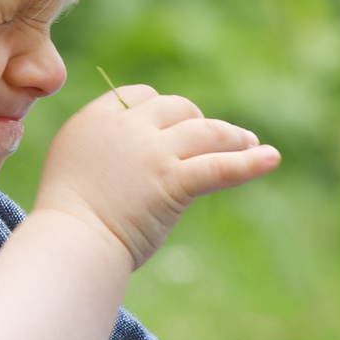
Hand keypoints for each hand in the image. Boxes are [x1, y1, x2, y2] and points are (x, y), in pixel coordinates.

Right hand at [31, 84, 279, 266]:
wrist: (71, 244)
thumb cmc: (68, 216)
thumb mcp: (75, 162)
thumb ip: (103, 145)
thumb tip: (137, 145)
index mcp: (96, 118)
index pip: (141, 95)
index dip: (161, 110)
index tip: (173, 128)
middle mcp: (126, 127)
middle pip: (177, 107)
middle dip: (197, 122)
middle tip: (215, 140)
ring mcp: (152, 152)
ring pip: (205, 131)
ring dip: (232, 137)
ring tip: (250, 145)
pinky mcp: (173, 181)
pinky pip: (219, 165)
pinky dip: (249, 162)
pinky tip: (271, 158)